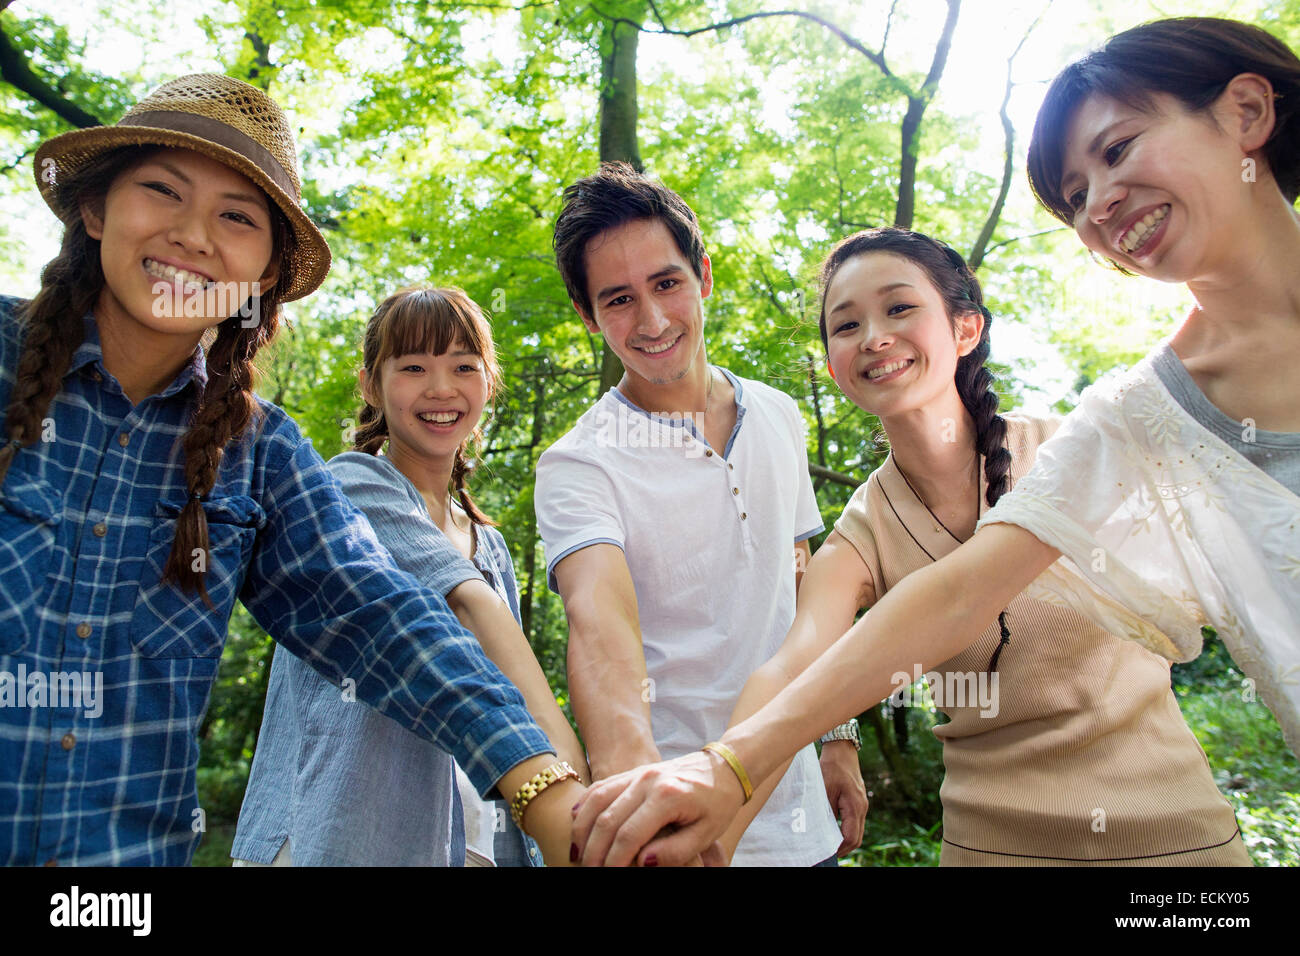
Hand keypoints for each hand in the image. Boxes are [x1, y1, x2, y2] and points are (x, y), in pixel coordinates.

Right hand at [571, 750, 746, 865]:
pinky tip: (577, 824)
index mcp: (667, 797)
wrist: (723, 767)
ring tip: (577, 854)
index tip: (606, 876)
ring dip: (582, 828)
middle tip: (588, 870)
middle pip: (608, 819)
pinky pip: (601, 787)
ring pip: (597, 800)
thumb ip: (676, 851)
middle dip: (594, 850)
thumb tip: (643, 862)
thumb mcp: (706, 833)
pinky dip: (585, 805)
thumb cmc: (717, 804)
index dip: (614, 860)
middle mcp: (647, 781)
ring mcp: (637, 773)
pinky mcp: (633, 772)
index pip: (630, 834)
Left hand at [819, 740, 867, 856]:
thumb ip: (826, 810)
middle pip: (857, 837)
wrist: (842, 749)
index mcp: (855, 806)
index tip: (827, 853)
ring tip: (829, 845)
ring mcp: (862, 804)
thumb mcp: (825, 789)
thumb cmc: (832, 766)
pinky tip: (833, 831)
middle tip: (829, 854)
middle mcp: (862, 807)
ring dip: (845, 840)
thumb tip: (822, 830)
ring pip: (857, 830)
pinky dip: (846, 830)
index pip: (850, 837)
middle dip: (844, 848)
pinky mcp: (858, 800)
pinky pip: (855, 821)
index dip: (839, 848)